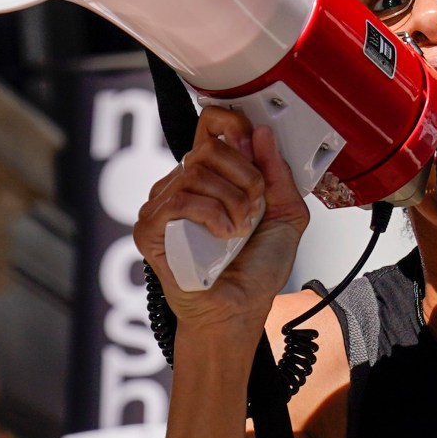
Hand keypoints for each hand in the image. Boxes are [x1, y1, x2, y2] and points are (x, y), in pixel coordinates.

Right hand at [130, 107, 312, 340]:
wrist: (241, 311)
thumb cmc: (256, 272)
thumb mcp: (286, 214)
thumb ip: (278, 173)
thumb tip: (260, 133)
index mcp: (213, 177)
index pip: (209, 126)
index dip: (232, 126)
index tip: (254, 147)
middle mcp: (185, 186)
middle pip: (208, 148)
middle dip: (244, 177)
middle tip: (254, 208)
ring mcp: (164, 206)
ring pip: (195, 172)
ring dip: (231, 201)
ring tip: (239, 229)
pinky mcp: (150, 229)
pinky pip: (178, 200)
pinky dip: (211, 215)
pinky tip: (222, 236)